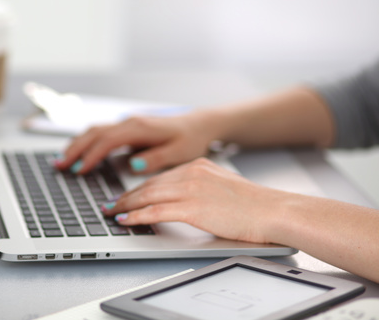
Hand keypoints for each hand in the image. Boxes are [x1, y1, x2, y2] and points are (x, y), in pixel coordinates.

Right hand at [56, 111, 222, 173]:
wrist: (199, 124)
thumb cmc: (190, 139)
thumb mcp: (180, 152)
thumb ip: (156, 158)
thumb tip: (134, 164)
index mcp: (140, 128)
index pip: (107, 141)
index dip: (91, 156)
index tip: (80, 170)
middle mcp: (130, 122)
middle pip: (94, 133)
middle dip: (75, 149)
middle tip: (59, 165)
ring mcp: (127, 124)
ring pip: (94, 131)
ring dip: (76, 144)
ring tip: (61, 160)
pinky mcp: (127, 128)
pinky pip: (100, 132)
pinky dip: (86, 142)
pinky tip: (78, 152)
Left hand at [102, 158, 290, 243]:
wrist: (273, 210)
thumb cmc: (253, 205)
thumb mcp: (221, 186)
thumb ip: (200, 187)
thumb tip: (181, 199)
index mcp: (198, 165)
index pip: (161, 177)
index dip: (139, 188)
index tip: (126, 195)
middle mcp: (192, 173)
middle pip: (149, 184)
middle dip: (126, 195)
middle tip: (110, 203)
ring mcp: (191, 189)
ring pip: (148, 195)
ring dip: (126, 205)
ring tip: (111, 212)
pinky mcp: (193, 207)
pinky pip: (156, 211)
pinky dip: (137, 216)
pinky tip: (126, 220)